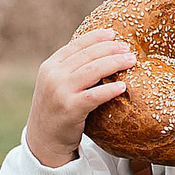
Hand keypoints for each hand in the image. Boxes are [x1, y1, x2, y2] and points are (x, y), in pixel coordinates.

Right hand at [26, 29, 134, 166]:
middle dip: (110, 49)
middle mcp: (53, 75)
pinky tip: (123, 86)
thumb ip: (70, 70)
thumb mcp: (56, 85)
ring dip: (115, 63)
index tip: (113, 34)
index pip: (76, 45)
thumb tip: (99, 54)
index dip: (96, 37)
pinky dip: (110, 89)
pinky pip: (95, 95)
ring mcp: (60, 92)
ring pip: (93, 71)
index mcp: (50, 66)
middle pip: (87, 55)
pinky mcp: (70, 109)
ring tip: (131, 61)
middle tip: (128, 48)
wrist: (43, 140)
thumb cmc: (56, 111)